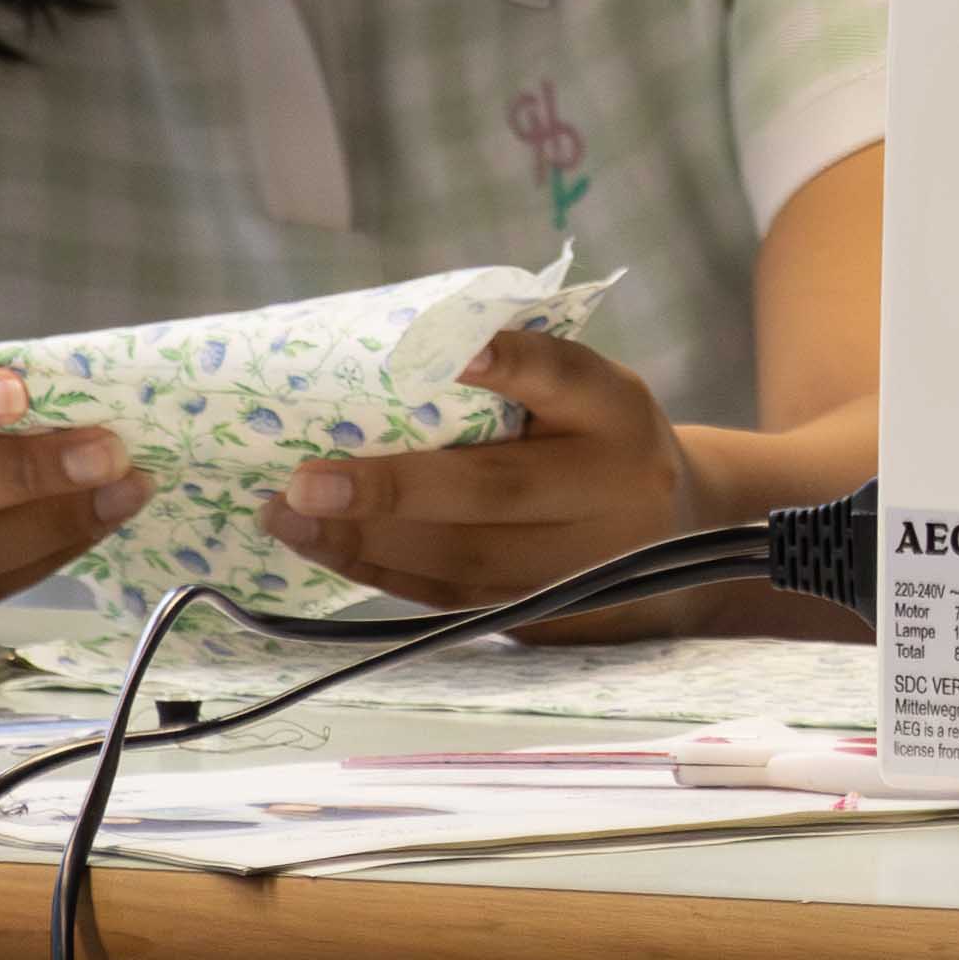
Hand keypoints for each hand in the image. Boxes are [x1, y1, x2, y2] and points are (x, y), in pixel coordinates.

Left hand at [273, 330, 710, 631]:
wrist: (672, 532)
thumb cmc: (595, 436)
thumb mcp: (582, 389)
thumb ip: (518, 374)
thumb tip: (401, 356)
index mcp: (616, 411)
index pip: (566, 377)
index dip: (516, 364)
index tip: (462, 350)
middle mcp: (609, 489)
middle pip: (498, 490)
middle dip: (393, 490)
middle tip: (305, 481)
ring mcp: (578, 563)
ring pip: (461, 558)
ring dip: (363, 540)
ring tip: (286, 516)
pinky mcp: (542, 609)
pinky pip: (449, 595)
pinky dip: (378, 570)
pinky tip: (322, 546)